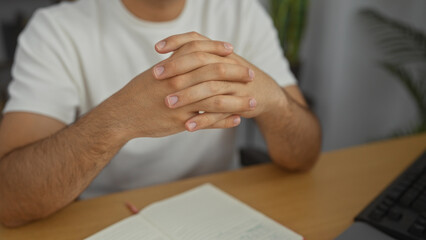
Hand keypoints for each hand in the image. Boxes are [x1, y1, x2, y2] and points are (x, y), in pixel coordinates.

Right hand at [103, 37, 251, 138]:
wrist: (122, 115)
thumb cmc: (139, 92)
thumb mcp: (156, 71)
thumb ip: (175, 62)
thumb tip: (191, 52)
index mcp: (172, 67)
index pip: (201, 51)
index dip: (218, 49)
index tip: (232, 50)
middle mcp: (178, 83)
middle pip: (215, 73)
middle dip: (236, 73)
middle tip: (251, 75)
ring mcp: (181, 103)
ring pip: (217, 100)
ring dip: (238, 101)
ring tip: (253, 102)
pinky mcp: (181, 122)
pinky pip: (208, 122)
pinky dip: (225, 121)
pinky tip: (237, 119)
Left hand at [154, 32, 286, 129]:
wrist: (265, 93)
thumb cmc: (235, 78)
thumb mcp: (220, 62)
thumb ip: (200, 56)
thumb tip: (171, 52)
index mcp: (221, 54)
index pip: (198, 42)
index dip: (177, 43)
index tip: (157, 49)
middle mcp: (229, 66)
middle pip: (202, 64)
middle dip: (178, 69)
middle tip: (156, 77)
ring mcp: (235, 86)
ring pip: (210, 89)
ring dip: (188, 96)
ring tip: (168, 104)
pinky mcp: (241, 105)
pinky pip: (220, 112)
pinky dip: (204, 120)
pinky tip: (187, 126)